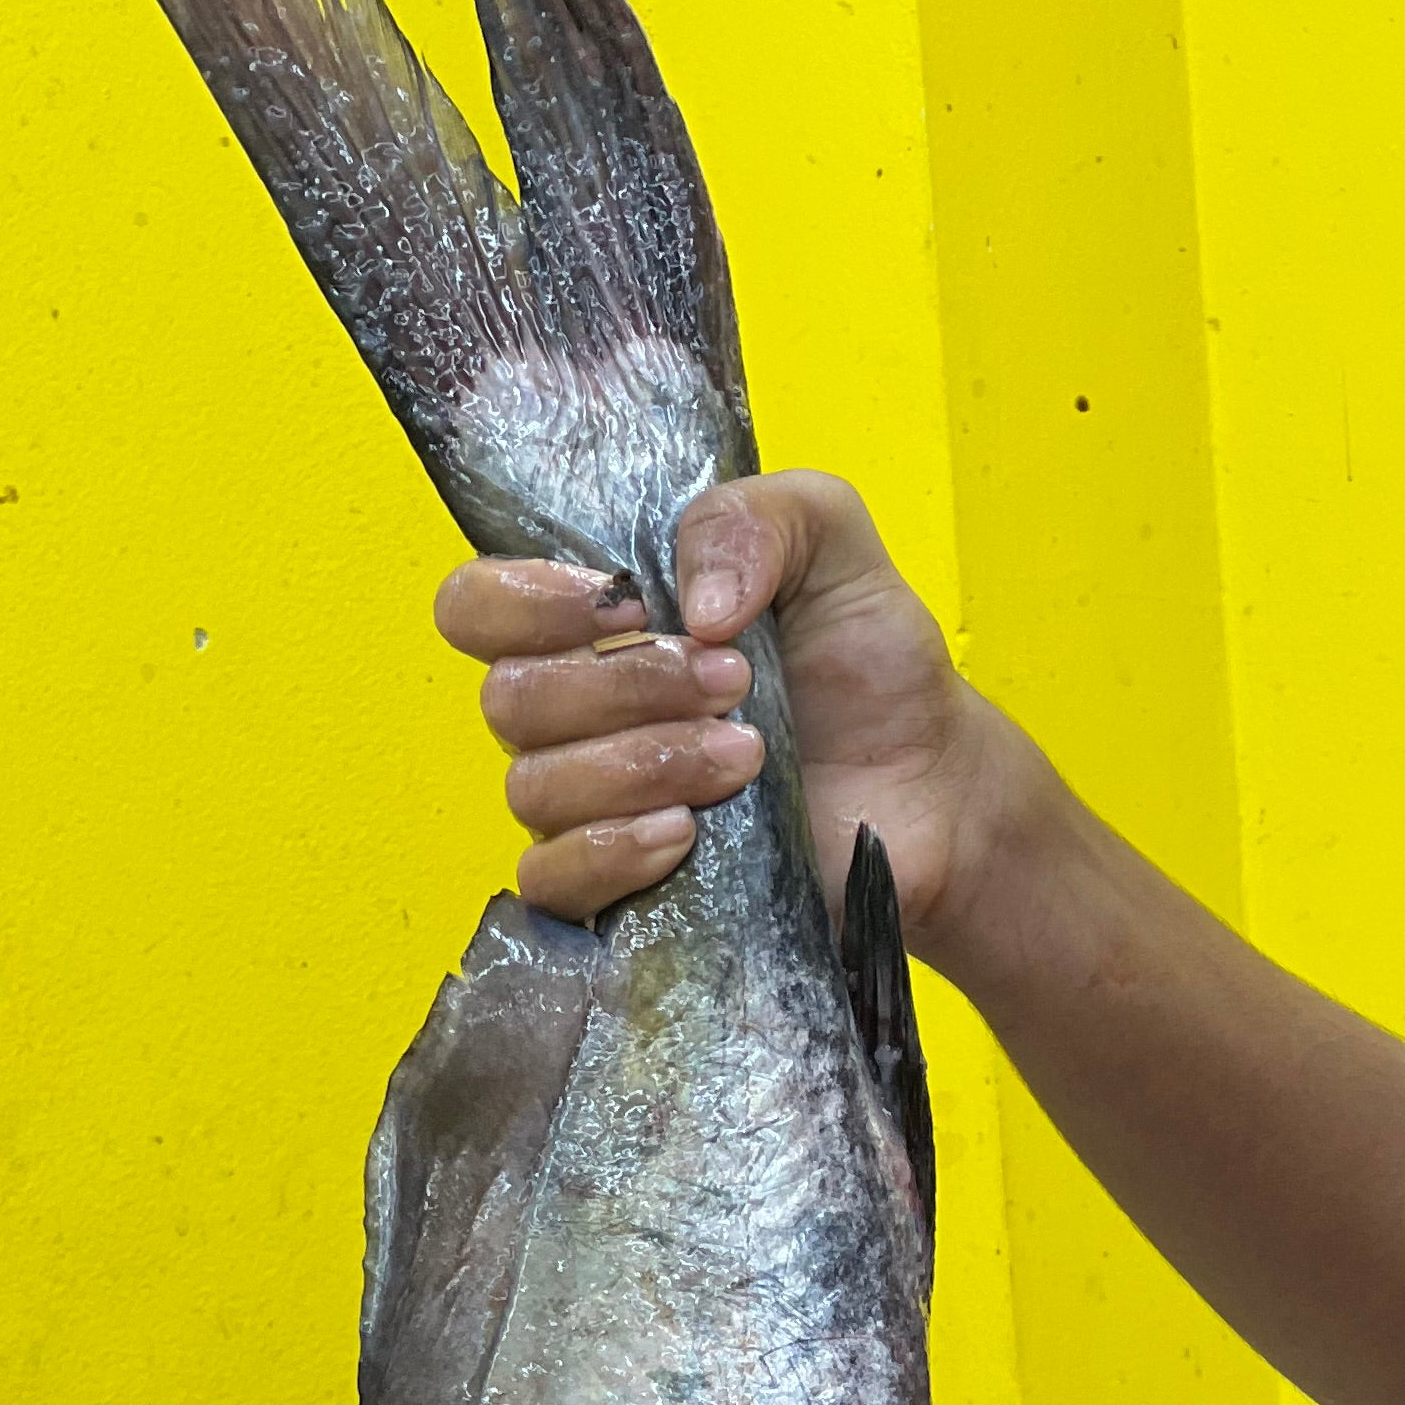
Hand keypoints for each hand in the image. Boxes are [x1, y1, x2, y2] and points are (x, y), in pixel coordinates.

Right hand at [431, 471, 1040, 954]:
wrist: (929, 786)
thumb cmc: (866, 669)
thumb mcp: (830, 544)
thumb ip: (753, 516)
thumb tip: (692, 600)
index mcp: (594, 622)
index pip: (475, 606)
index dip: (525, 602)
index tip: (631, 604)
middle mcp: (573, 712)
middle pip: (509, 700)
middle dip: (626, 684)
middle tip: (735, 683)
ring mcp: (590, 806)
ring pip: (537, 788)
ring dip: (645, 763)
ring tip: (746, 755)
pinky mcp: (619, 888)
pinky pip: (552, 881)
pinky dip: (613, 851)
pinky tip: (688, 833)